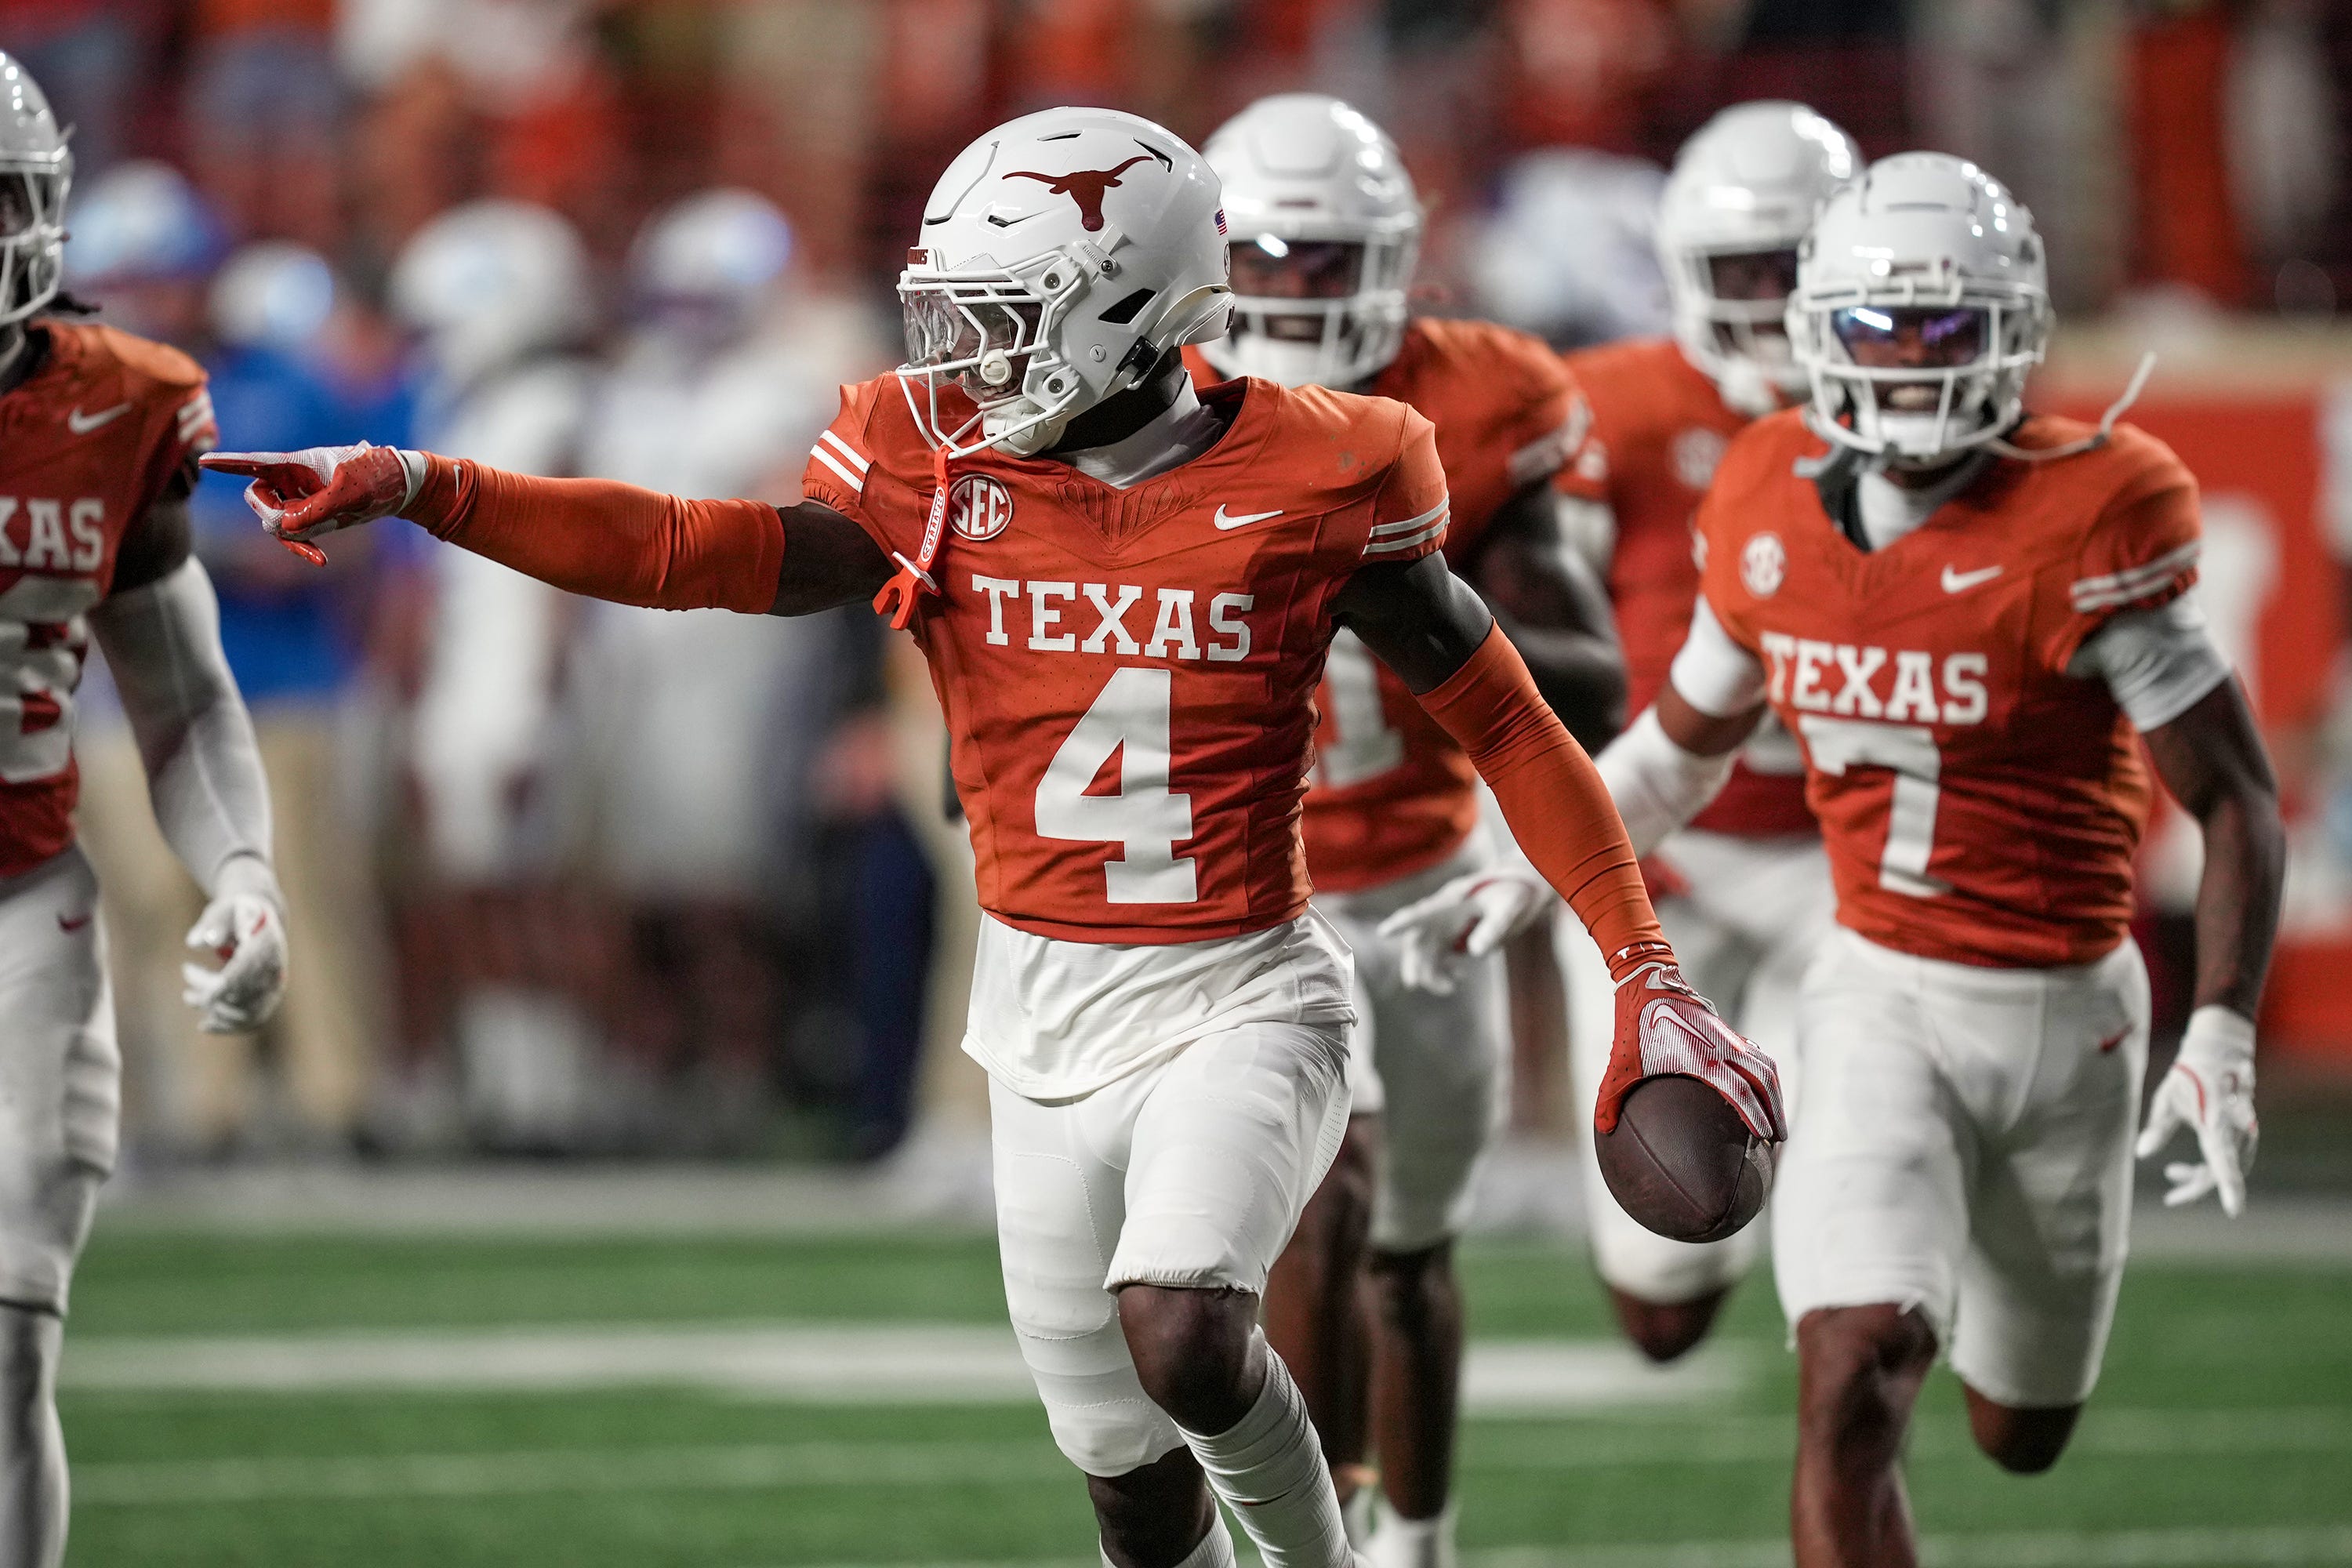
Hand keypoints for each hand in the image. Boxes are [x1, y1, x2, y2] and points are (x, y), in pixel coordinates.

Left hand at [180, 856, 288, 1033]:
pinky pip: (253, 1020)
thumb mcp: (223, 910)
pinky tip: (205, 1025)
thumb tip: (199, 942)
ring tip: (188, 997)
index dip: (220, 988)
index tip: (196, 992)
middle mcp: (275, 967)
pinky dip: (229, 1027)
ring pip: (245, 1012)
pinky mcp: (270, 997)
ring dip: (214, 1011)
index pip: (245, 974)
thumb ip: (212, 924)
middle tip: (186, 971)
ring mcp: (275, 985)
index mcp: (267, 944)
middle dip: (208, 993)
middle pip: (241, 994)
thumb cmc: (235, 913)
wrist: (258, 917)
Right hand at [201, 443, 416, 561]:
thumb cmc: (375, 478)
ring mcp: (298, 497)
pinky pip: (292, 533)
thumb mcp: (348, 495)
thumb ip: (314, 511)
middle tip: (291, 527)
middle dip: (270, 515)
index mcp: (297, 462)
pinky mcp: (308, 515)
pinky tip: (319, 560)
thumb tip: (281, 528)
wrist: (399, 487)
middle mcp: (291, 478)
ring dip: (290, 539)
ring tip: (317, 553)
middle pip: (257, 497)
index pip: (256, 462)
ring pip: (273, 521)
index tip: (205, 461)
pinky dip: (301, 545)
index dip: (230, 463)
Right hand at [1375, 866, 1551, 993]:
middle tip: (1413, 983)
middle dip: (1412, 961)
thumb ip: (1493, 928)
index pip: (1422, 912)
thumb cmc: (1513, 894)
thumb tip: (1475, 952)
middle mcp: (1441, 915)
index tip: (1384, 932)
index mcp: (1450, 902)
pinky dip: (1442, 972)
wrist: (1520, 890)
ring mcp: (1444, 927)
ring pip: (1425, 954)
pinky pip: (1436, 958)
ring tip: (1452, 987)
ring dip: (1431, 973)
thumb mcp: (1509, 909)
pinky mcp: (1450, 937)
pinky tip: (1459, 978)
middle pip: (1417, 939)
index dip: (1402, 922)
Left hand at [1596, 947, 1783, 1141]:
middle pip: (1764, 1080)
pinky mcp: (1727, 1030)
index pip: (1740, 1091)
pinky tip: (1760, 1090)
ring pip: (1765, 1066)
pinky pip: (1756, 1054)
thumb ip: (1609, 1098)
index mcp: (1702, 1058)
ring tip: (1778, 1117)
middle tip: (1779, 1139)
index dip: (1756, 1115)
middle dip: (1776, 1110)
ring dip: (1776, 1092)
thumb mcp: (1619, 1064)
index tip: (1765, 1138)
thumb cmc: (1633, 1023)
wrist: (1648, 979)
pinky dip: (1764, 1074)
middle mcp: (1722, 1047)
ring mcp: (1728, 1037)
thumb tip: (1602, 1128)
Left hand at [2137, 1005, 2256, 1215]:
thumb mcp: (2168, 1098)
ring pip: (2225, 1168)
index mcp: (2218, 1124)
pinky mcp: (2243, 1134)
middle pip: (2222, 1172)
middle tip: (2171, 1195)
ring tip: (2172, 1174)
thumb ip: (2158, 1128)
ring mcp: (2244, 1133)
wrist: (2219, 1053)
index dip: (2229, 1188)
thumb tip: (2140, 1153)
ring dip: (2200, 1176)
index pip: (2224, 1162)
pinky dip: (2209, 1168)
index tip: (2234, 1211)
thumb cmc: (2190, 1074)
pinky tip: (2185, 1169)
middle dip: (2196, 1186)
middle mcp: (2237, 1132)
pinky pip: (2228, 1160)